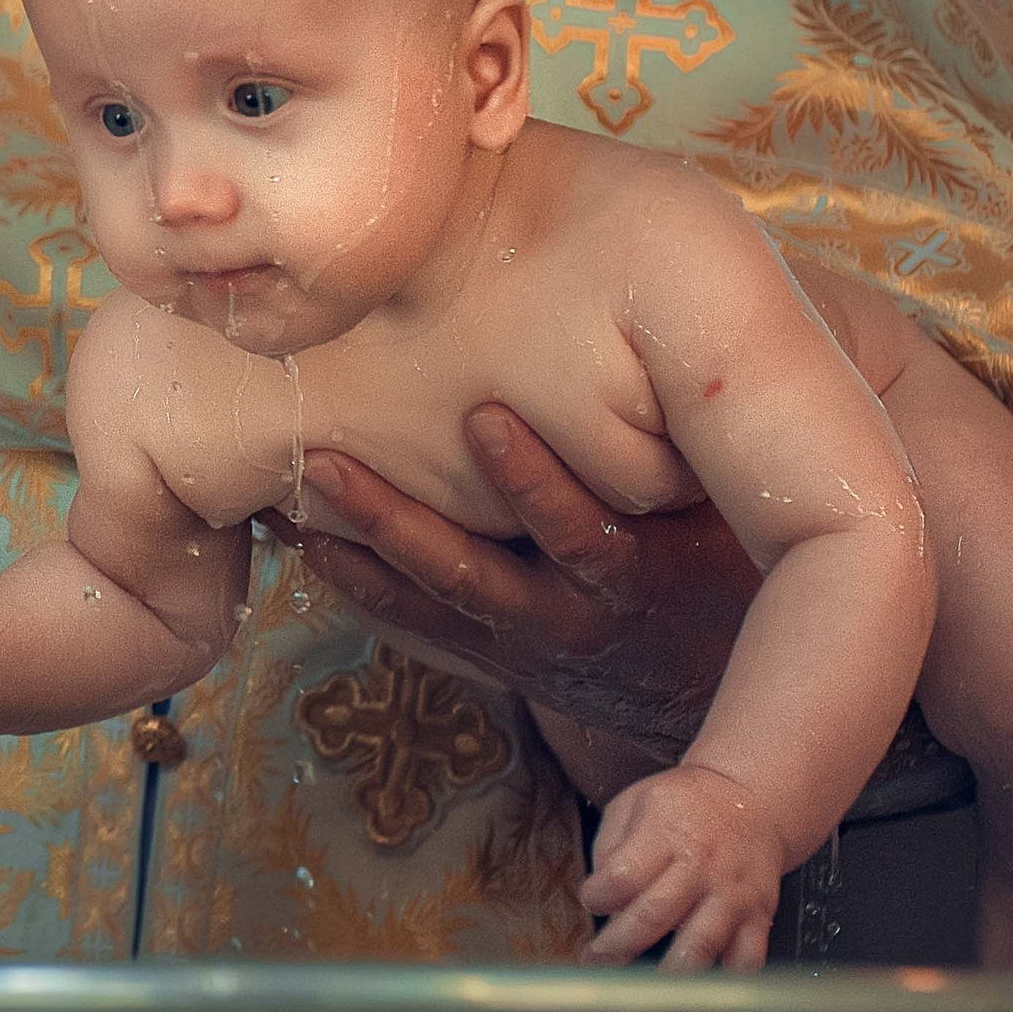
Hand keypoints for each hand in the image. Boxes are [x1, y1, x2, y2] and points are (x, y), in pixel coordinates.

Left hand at [267, 404, 760, 742]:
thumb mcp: (727, 514)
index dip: (534, 481)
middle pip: (468, 573)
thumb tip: (666, 321)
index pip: (582, 531)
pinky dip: (354, 582)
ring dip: (352, 542)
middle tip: (324, 462)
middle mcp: (570, 618)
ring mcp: (523, 644)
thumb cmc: (723, 564)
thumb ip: (689, 445)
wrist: (719, 690)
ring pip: (424, 598)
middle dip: (391, 518)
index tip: (484, 418)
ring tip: (286, 492)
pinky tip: (298, 538)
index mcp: (638, 576)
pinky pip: (413, 625)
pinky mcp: (493, 659)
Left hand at [579, 763, 784, 971]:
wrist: (752, 800)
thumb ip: (610, 846)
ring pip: (699, 946)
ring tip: (645, 984)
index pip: (622, 876)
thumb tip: (599, 893)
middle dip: (618, 945)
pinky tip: (702, 977)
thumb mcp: (635, 803)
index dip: (597, 896)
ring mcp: (732, 894)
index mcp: (665, 834)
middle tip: (598, 958)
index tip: (591, 900)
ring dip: (667, 972)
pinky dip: (725, 975)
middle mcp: (700, 866)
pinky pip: (746, 958)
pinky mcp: (760, 914)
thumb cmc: (686, 806)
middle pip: (653, 916)